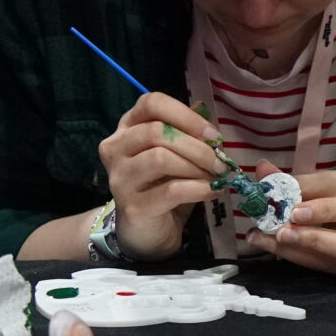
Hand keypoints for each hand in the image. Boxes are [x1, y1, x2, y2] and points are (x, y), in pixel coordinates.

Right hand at [97, 91, 232, 259]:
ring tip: (215, 177)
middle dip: (196, 146)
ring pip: (160, 159)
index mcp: (127, 128)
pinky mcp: (132, 206)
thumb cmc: (161, 187)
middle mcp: (116, 149)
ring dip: (197, 167)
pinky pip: (171, 190)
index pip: (151, 103)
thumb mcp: (175, 154)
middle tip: (220, 161)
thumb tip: (204, 109)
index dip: (185, 115)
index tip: (212, 134)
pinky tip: (212, 191)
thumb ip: (186, 132)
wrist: (145, 233)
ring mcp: (120, 178)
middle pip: (156, 131)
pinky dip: (198, 188)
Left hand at [250, 169, 335, 273]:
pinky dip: (295, 257)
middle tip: (279, 232)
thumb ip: (306, 179)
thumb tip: (264, 171)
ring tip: (261, 237)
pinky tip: (271, 245)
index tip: (296, 211)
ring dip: (295, 251)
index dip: (330, 211)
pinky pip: (322, 267)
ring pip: (334, 263)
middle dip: (314, 240)